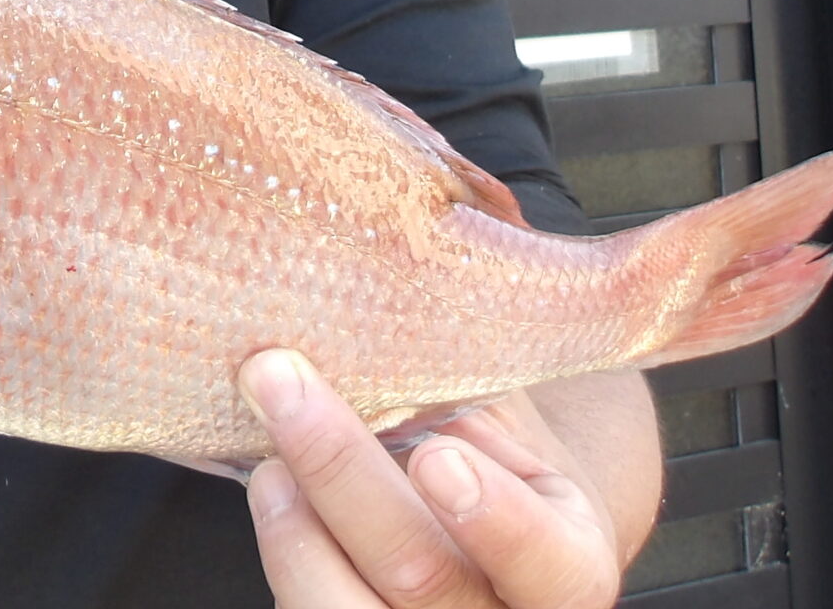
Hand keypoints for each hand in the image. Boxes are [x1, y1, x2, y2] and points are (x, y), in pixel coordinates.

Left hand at [239, 350, 624, 608]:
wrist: (476, 522)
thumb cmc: (488, 448)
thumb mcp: (507, 416)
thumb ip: (475, 375)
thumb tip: (407, 259)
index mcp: (567, 565)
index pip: (545, 560)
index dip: (492, 517)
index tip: (437, 456)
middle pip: (417, 573)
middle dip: (340, 472)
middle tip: (277, 375)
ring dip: (289, 520)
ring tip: (265, 445)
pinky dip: (278, 544)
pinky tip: (265, 481)